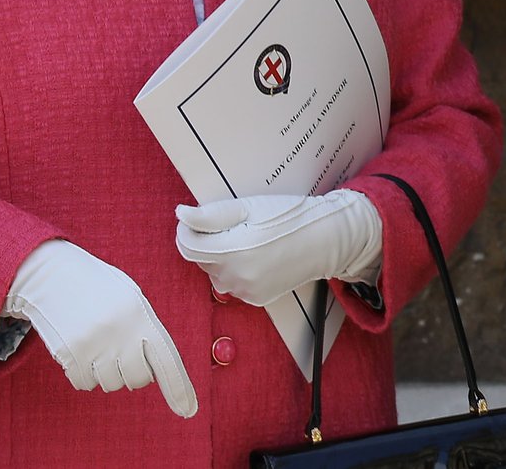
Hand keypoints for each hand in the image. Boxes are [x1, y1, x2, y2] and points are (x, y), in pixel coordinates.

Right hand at [4, 240, 196, 417]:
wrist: (53, 276)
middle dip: (133, 372)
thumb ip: (144, 329)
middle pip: (138, 379)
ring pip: (111, 384)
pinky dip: (84, 374)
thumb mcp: (129, 298)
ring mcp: (94, 345)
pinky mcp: (70, 355)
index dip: (178, 388)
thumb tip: (155, 369)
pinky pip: (85, 384)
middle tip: (120, 349)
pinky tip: (81, 350)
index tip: (188, 411)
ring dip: (106, 372)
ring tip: (98, 343)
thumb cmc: (97, 289)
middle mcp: (120, 332)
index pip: (166, 359)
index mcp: (141, 314)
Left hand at [175, 190, 381, 306]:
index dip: (187, 230)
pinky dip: (238, 270)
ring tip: (249, 241)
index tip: (195, 219)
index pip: (187, 246)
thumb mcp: (249, 207)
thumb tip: (181, 214)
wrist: (324, 240)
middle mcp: (233, 276)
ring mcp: (244, 291)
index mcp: (229, 251)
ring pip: (216, 273)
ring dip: (222, 257)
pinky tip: (258, 256)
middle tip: (236, 226)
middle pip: (202, 259)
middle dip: (209, 242)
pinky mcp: (254, 298)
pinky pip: (234, 283)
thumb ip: (211, 215)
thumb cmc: (288, 217)